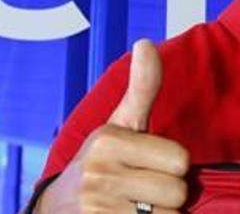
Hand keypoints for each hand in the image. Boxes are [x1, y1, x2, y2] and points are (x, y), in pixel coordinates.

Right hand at [35, 39, 189, 212]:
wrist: (57, 208)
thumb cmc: (100, 162)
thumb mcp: (119, 124)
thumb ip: (141, 88)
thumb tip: (146, 42)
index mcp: (108, 140)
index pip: (181, 160)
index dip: (173, 166)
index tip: (149, 165)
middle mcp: (99, 174)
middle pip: (178, 191)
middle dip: (167, 194)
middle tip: (142, 190)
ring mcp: (97, 208)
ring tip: (135, 207)